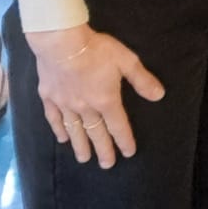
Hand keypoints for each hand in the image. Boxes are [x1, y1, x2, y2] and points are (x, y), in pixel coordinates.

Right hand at [24, 24, 165, 168]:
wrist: (61, 43)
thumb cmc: (97, 50)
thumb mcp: (127, 61)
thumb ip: (142, 80)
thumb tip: (159, 96)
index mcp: (106, 100)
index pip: (118, 125)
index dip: (124, 140)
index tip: (128, 153)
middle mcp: (85, 107)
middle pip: (96, 133)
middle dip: (103, 150)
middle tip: (107, 165)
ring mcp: (65, 104)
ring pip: (74, 130)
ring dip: (81, 146)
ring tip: (84, 159)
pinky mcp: (48, 97)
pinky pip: (54, 119)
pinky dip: (59, 130)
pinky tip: (62, 139)